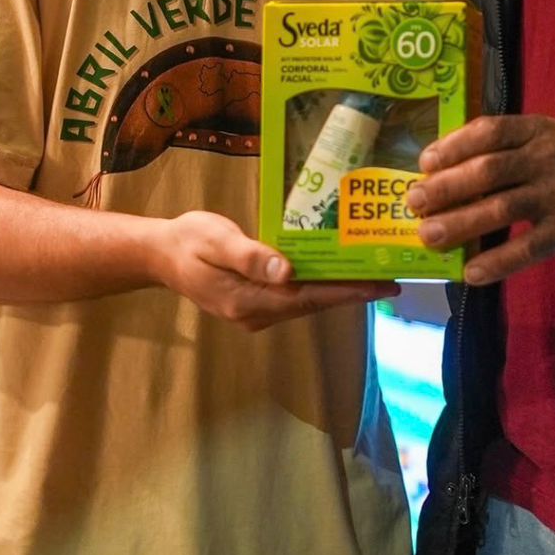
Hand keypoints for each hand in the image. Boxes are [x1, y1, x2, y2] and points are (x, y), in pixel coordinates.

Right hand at [154, 210, 398, 329]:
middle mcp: (255, 313)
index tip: (380, 287)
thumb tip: (286, 271)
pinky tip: (340, 274)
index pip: (307, 297)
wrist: (162, 254)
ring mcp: (256, 312)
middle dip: (352, 293)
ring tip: (375, 277)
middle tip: (392, 282)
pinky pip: (296, 297)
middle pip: (313, 303)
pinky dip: (321, 287)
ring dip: (340, 291)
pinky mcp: (256, 303)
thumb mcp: (215, 240)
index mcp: (246, 300)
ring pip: (307, 302)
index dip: (346, 292)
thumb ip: (250, 256)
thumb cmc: (189, 241)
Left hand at [406, 115, 554, 284]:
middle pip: (490, 171)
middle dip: (448, 187)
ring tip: (429, 235)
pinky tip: (470, 273)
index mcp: (535, 130)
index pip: (491, 131)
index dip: (455, 146)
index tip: (425, 162)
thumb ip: (498, 148)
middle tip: (415, 202)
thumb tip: (438, 171)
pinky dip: (498, 261)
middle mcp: (546, 159)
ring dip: (462, 223)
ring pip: (504, 209)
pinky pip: (528, 248)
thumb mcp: (538, 137)